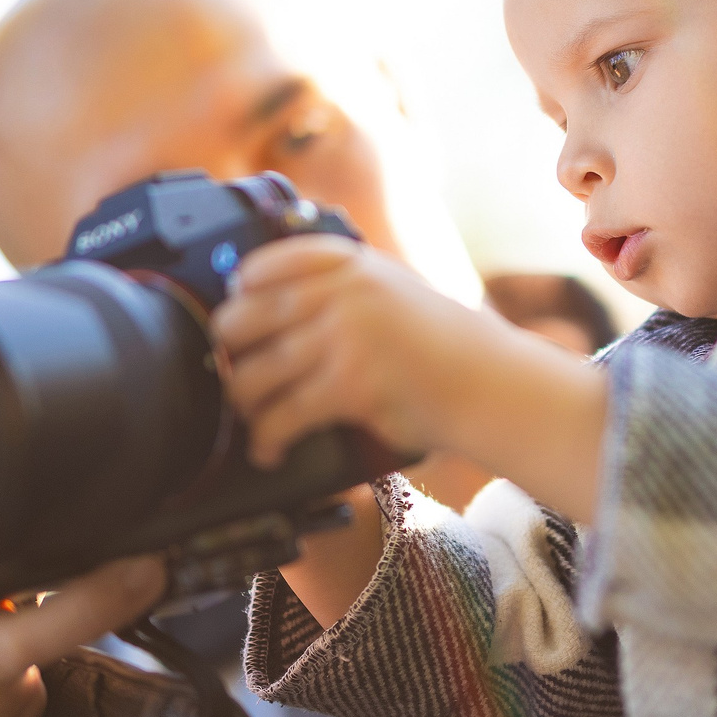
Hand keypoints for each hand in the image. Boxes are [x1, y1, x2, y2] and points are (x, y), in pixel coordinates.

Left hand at [212, 235, 608, 517]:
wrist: (490, 383)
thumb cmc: (444, 345)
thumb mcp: (392, 289)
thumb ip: (339, 286)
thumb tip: (264, 301)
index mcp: (350, 264)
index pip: (265, 266)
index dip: (237, 295)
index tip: (234, 315)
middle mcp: (342, 293)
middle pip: (243, 320)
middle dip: (226, 354)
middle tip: (231, 376)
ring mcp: (345, 337)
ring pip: (254, 374)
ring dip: (243, 405)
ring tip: (250, 419)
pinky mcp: (349, 386)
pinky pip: (281, 416)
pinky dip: (265, 440)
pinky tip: (267, 451)